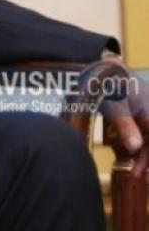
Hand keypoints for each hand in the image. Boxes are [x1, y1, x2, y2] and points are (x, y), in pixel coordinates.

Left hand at [99, 54, 148, 180]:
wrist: (103, 69)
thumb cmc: (110, 84)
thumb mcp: (114, 105)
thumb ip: (125, 125)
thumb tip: (135, 147)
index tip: (144, 174)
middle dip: (148, 160)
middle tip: (137, 176)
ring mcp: (147, 116)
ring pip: (148, 139)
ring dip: (144, 156)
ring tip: (135, 172)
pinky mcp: (140, 117)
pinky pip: (143, 135)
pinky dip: (138, 146)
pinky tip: (132, 157)